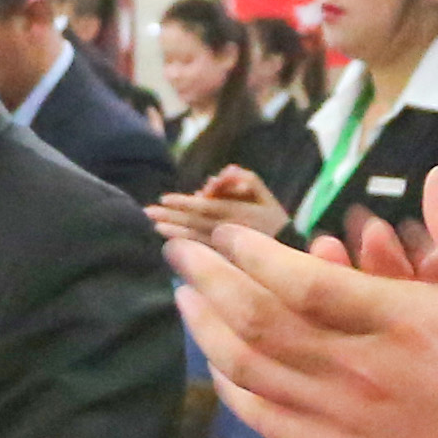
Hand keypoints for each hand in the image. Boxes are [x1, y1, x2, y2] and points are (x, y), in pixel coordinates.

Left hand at [147, 164, 290, 247]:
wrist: (290, 254)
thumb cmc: (271, 217)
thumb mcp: (264, 193)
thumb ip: (244, 179)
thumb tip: (220, 174)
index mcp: (243, 213)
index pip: (208, 207)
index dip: (185, 203)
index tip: (164, 198)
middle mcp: (234, 232)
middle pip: (196, 223)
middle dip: (171, 217)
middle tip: (147, 212)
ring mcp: (229, 250)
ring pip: (196, 239)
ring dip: (173, 232)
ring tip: (154, 226)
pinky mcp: (226, 262)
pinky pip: (202, 253)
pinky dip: (185, 246)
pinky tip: (168, 243)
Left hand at [167, 169, 437, 437]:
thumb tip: (432, 176)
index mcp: (394, 320)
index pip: (300, 278)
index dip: (252, 252)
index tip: (227, 233)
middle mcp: (355, 368)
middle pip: (255, 319)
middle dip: (206, 278)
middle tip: (178, 251)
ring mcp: (339, 419)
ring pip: (248, 369)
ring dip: (206, 330)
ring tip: (184, 298)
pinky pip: (264, 418)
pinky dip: (232, 386)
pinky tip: (219, 363)